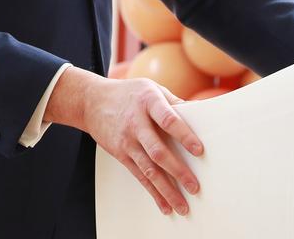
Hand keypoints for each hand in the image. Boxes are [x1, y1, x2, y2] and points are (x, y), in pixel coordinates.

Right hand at [45, 67, 202, 216]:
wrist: (93, 101)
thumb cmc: (130, 93)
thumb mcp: (152, 89)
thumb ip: (174, 102)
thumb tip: (200, 113)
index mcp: (148, 101)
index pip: (168, 120)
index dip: (184, 135)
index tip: (199, 150)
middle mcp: (137, 123)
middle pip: (158, 150)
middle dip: (177, 171)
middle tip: (194, 186)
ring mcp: (127, 141)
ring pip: (148, 169)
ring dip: (166, 189)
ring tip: (182, 205)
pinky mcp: (121, 154)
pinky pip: (139, 176)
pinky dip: (153, 192)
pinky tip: (164, 204)